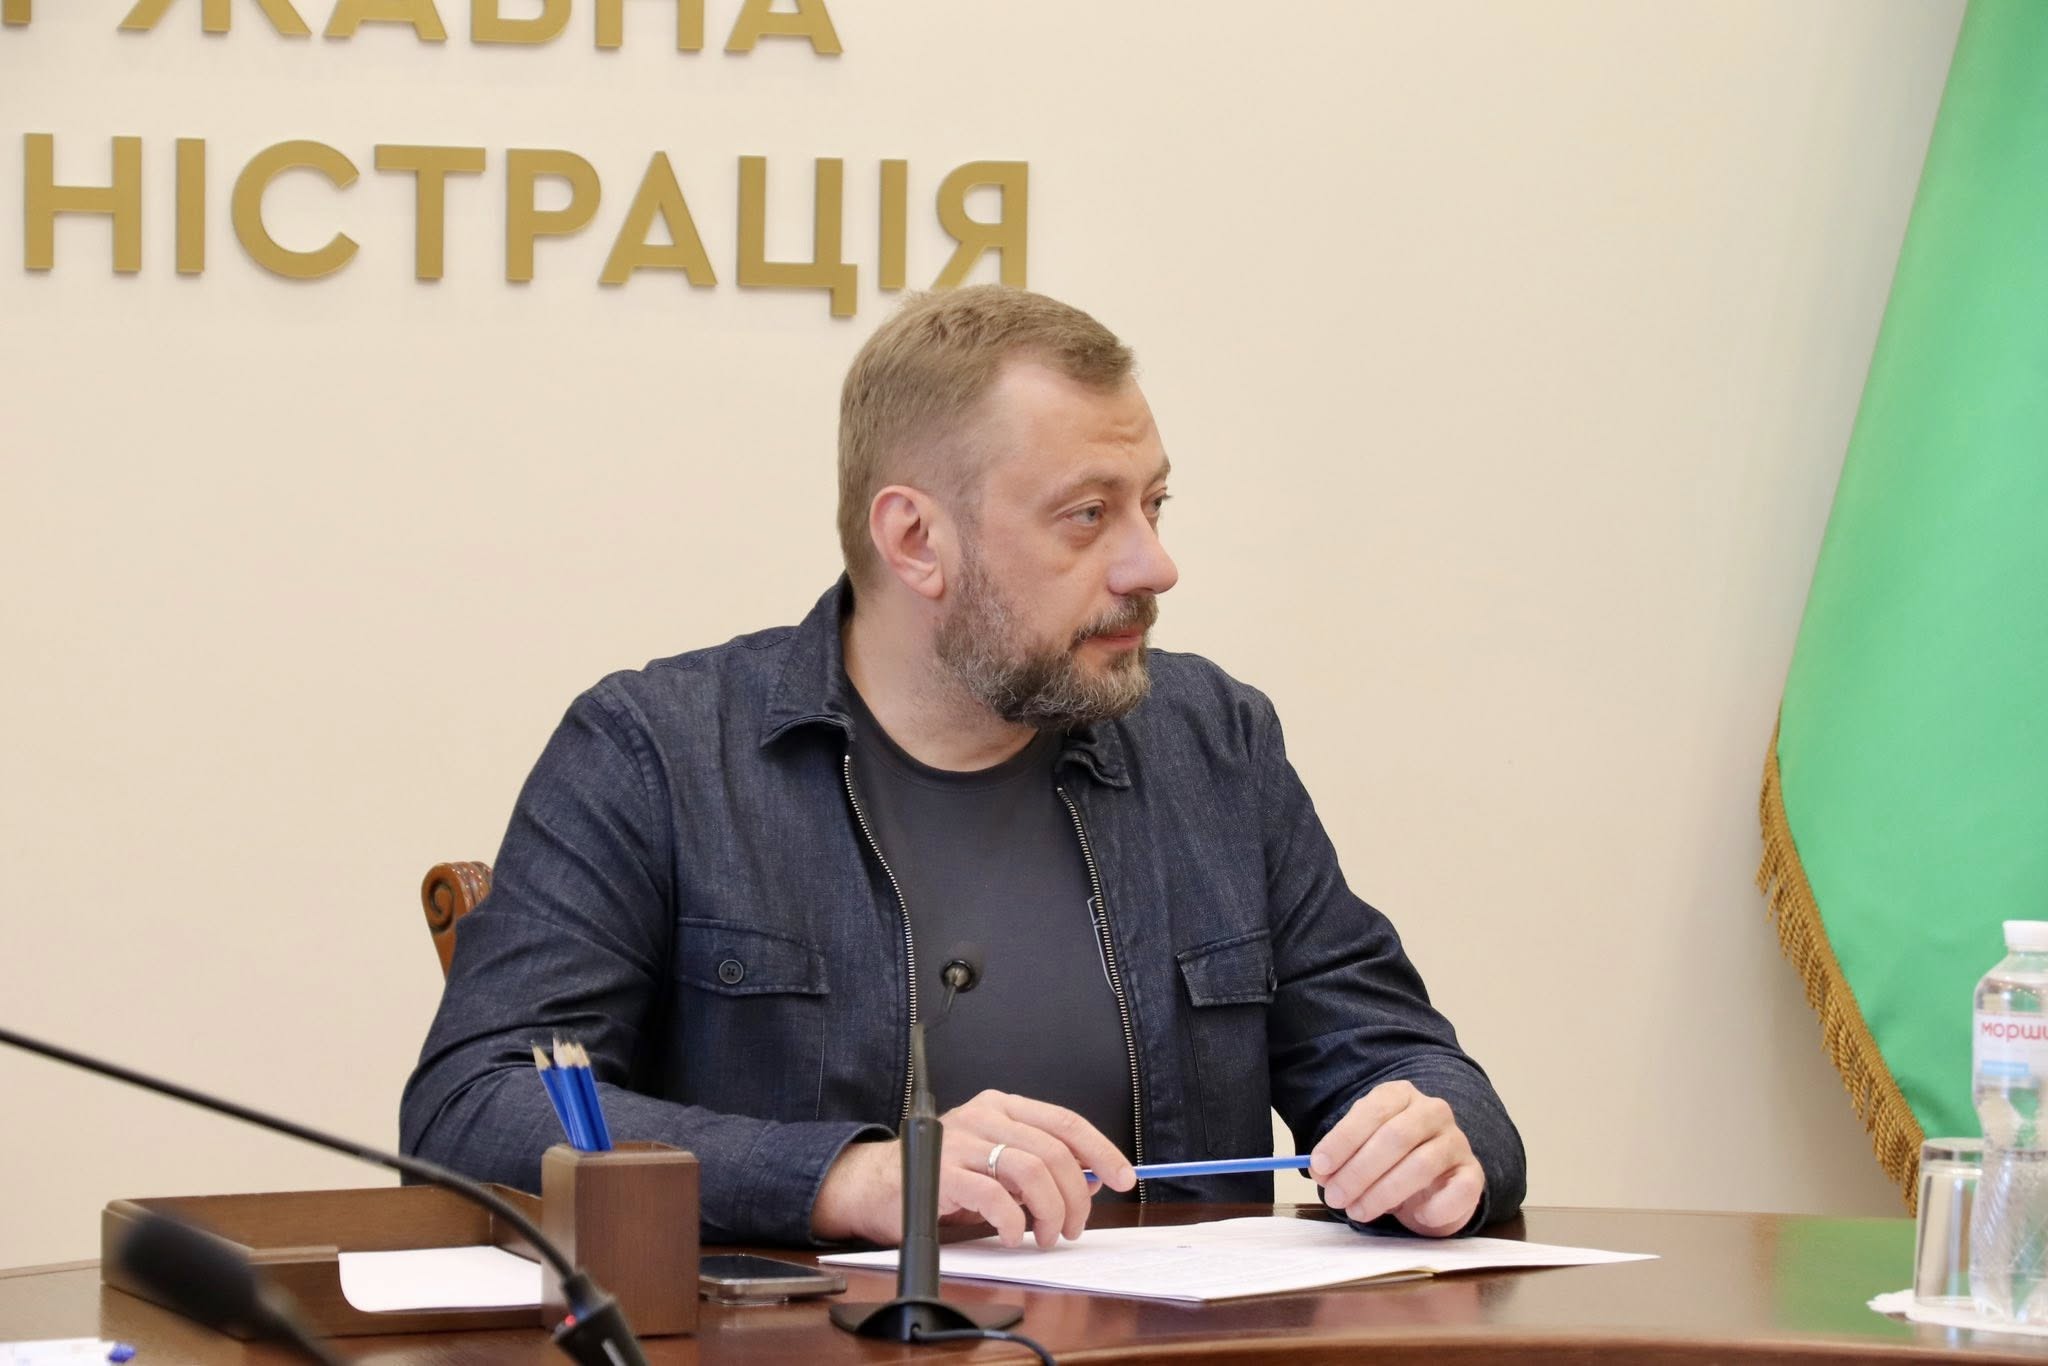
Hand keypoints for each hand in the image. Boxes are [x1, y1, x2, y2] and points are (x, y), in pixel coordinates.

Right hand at [812, 1090, 1135, 1248]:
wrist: (877, 1184)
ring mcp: (961, 1141)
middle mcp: (984, 1115)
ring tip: (1044, 1235)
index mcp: (1002, 1106)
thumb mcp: (995, 1162)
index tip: (1122, 1178)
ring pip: (1031, 1171)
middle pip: (1054, 1152)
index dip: (1101, 1150)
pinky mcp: (941, 1172)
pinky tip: (1013, 1234)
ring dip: (1049, 1212)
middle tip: (1072, 1228)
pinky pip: (994, 1196)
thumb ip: (1038, 1165)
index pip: (1065, 1122)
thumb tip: (1089, 1182)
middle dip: (1075, 1197)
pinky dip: (1013, 1221)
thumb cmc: (943, 1174)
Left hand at [1308, 1081, 1483, 1236]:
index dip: (1344, 1139)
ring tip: (1357, 1211)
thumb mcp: (1360, 1150)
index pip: (1372, 1110)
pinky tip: (1414, 1216)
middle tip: (1336, 1197)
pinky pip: (1460, 1191)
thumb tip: (1320, 1170)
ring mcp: (1456, 1142)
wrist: (1432, 1180)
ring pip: (1422, 1164)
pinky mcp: (1473, 1174)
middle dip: (1360, 1170)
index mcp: (1400, 1095)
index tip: (1320, 1165)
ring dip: (1384, 1193)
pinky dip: (1434, 1208)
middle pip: (1395, 1137)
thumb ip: (1339, 1158)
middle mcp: (1432, 1112)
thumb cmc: (1388, 1160)